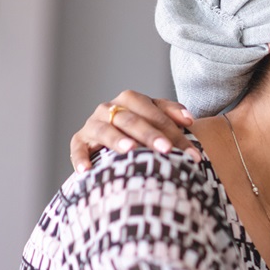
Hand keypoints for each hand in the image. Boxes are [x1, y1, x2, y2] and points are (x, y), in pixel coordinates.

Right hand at [70, 89, 198, 171]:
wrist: (116, 139)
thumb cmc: (144, 129)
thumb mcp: (158, 118)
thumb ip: (173, 114)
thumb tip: (189, 120)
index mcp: (131, 100)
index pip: (155, 113)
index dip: (174, 131)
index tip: (192, 153)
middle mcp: (110, 108)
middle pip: (132, 120)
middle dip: (151, 135)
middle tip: (167, 149)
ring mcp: (93, 124)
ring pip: (105, 130)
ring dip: (117, 139)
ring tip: (130, 149)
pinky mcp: (80, 140)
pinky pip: (78, 148)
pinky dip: (81, 158)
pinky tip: (87, 170)